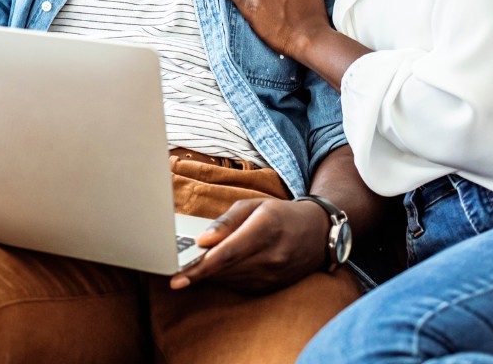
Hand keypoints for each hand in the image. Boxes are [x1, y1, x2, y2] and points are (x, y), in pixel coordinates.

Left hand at [169, 198, 330, 293]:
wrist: (317, 234)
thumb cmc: (280, 214)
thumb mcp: (253, 206)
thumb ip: (225, 222)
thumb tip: (202, 240)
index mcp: (264, 229)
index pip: (226, 254)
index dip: (200, 267)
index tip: (177, 278)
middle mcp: (271, 256)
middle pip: (225, 269)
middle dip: (197, 272)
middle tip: (174, 271)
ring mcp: (274, 275)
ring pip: (230, 279)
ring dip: (210, 274)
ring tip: (194, 265)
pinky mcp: (273, 286)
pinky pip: (240, 285)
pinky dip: (225, 277)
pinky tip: (219, 267)